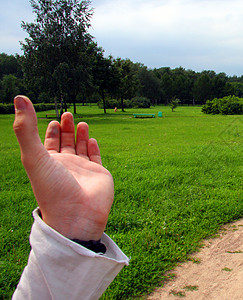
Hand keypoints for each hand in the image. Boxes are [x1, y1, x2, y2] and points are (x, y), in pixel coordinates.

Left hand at [13, 95, 113, 240]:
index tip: (53, 120)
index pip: (48, 144)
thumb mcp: (34, 155)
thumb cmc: (52, 188)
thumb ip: (26, 128)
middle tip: (67, 114)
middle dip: (66, 129)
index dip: (50, 132)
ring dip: (80, 135)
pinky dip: (93, 148)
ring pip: (81, 149)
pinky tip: (91, 139)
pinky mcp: (99, 174)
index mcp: (47, 164)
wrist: (76, 214)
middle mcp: (64, 166)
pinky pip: (96, 158)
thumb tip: (19, 97)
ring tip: (81, 123)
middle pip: (65, 144)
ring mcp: (83, 170)